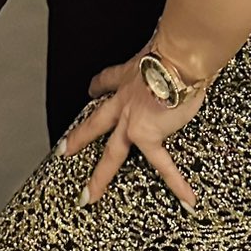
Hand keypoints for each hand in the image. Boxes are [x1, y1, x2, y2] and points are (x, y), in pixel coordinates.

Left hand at [60, 53, 204, 207]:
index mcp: (129, 77)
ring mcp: (133, 121)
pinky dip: (176, 183)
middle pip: (96, 123)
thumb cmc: (174, 50)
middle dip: (79, 137)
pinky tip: (186, 200)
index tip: (91, 90)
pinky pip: (163, 165)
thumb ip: (167, 55)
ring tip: (89, 196)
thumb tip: (185, 50)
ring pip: (111, 153)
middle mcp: (126, 100)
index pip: (107, 81)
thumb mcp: (161, 49)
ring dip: (99, 177)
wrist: (176, 61)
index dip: (98, 87)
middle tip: (64, 150)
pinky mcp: (148, 136)